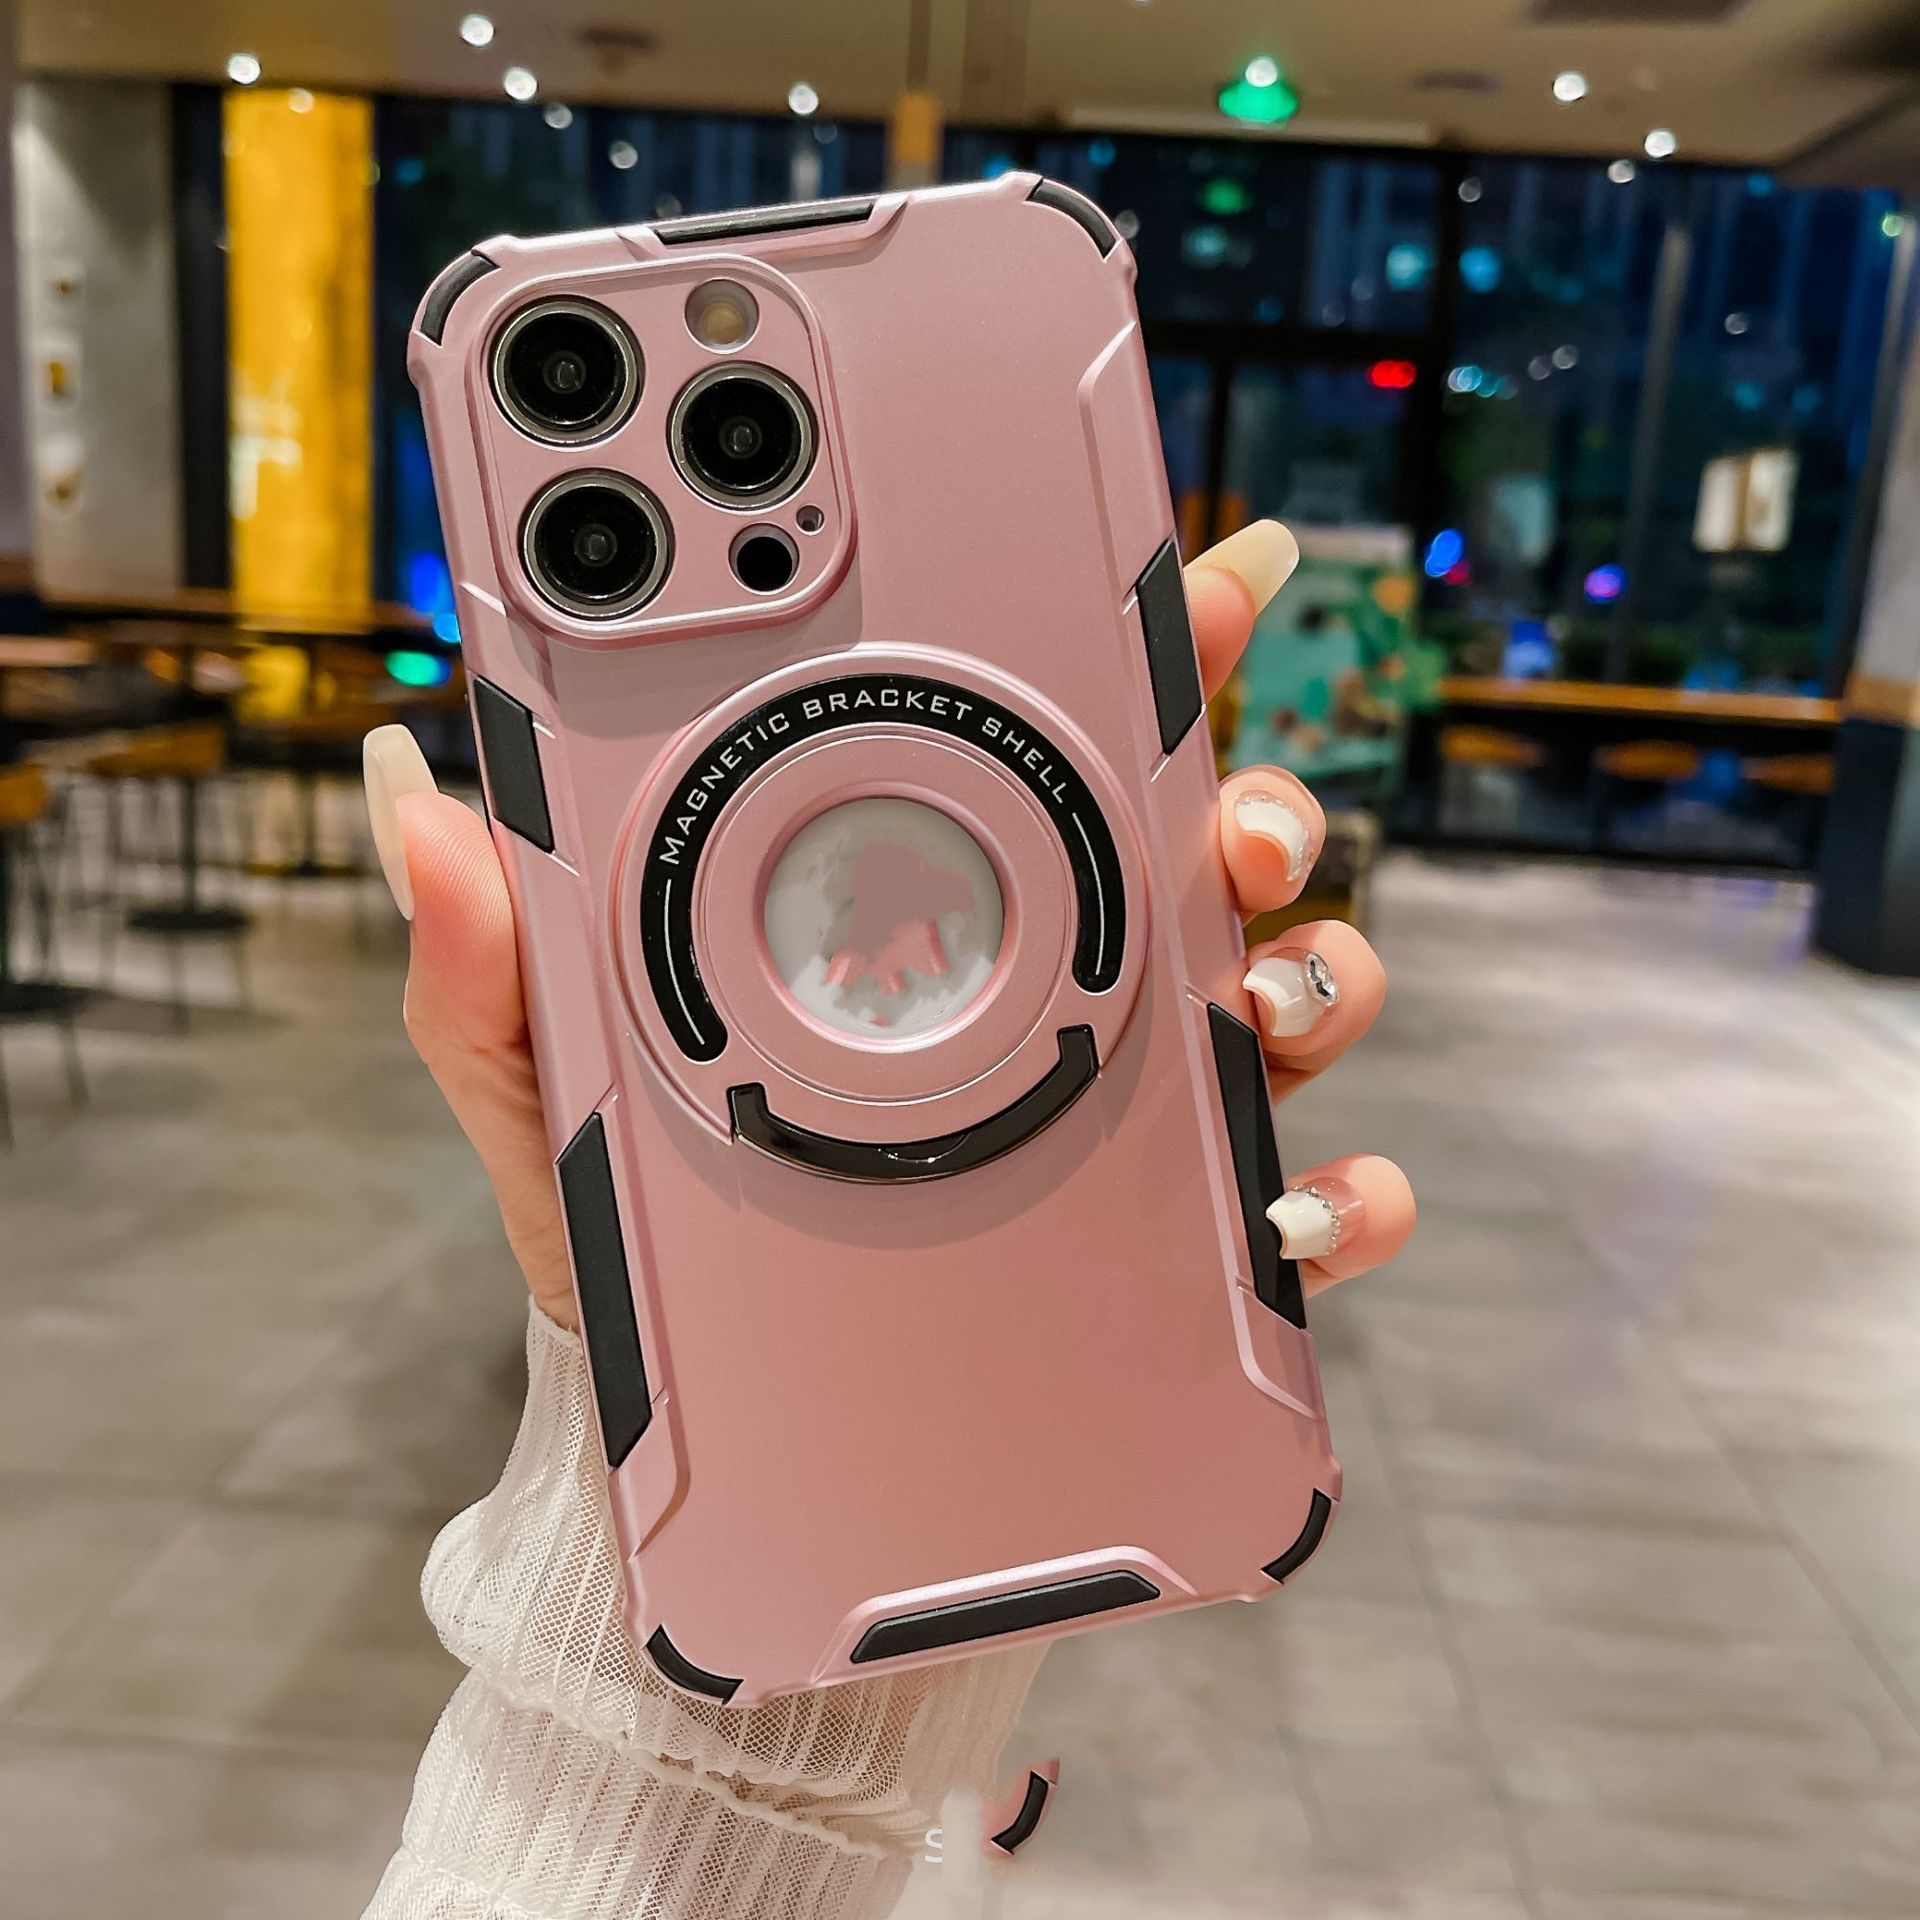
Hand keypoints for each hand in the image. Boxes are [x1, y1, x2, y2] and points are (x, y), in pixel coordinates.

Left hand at [364, 519, 1411, 1325]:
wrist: (686, 1410)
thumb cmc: (630, 1209)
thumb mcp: (543, 1075)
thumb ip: (486, 951)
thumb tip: (420, 799)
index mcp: (930, 901)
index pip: (1050, 743)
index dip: (1144, 648)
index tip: (1208, 580)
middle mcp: (1052, 979)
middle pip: (1206, 847)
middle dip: (1262, 798)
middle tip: (1235, 820)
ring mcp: (1121, 1100)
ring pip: (1285, 994)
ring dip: (1317, 976)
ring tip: (1263, 998)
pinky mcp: (1162, 1234)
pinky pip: (1293, 1199)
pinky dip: (1334, 1196)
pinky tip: (1297, 1211)